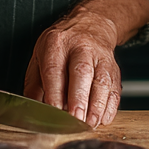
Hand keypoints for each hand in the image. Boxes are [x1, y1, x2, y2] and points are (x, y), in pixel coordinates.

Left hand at [24, 9, 121, 127]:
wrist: (90, 24)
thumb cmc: (61, 46)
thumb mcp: (39, 56)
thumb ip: (35, 85)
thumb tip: (34, 110)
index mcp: (57, 43)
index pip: (54, 69)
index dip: (55, 92)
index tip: (54, 112)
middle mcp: (81, 47)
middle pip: (81, 72)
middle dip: (79, 99)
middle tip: (76, 120)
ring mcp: (100, 57)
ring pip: (102, 80)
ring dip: (97, 105)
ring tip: (90, 124)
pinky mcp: (114, 67)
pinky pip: (115, 87)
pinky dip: (110, 105)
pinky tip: (103, 118)